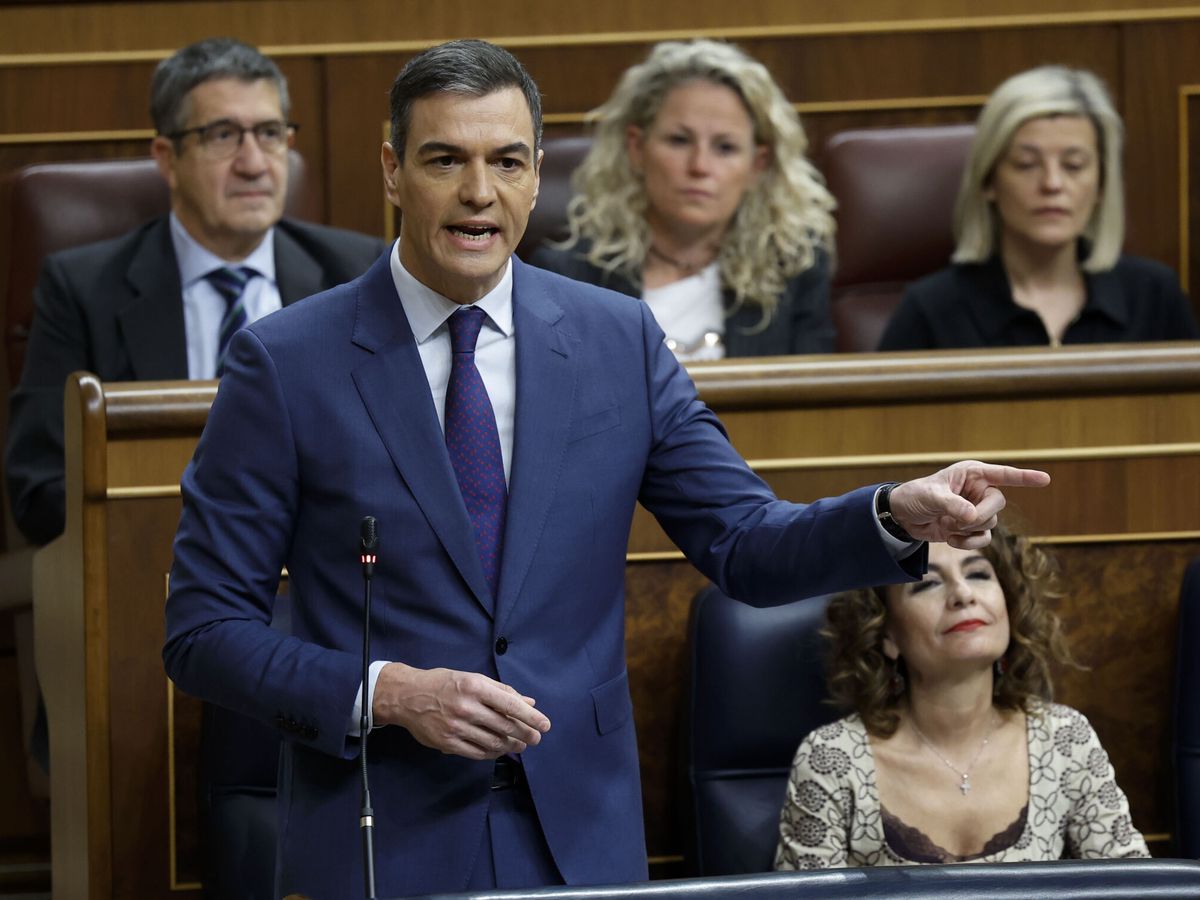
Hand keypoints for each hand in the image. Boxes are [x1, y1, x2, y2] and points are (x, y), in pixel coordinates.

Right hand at [372, 662, 550, 759]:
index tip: (545, 725)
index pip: (510, 705)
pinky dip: (492, 753)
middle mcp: (467, 707)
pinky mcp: (447, 743)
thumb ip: (502, 691)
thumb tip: (529, 702)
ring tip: (520, 745)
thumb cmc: (444, 683)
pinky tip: (499, 750)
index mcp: (475, 687)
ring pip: (493, 741)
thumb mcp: (473, 679)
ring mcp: (456, 727)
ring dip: (511, 745)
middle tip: (535, 738)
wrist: (407, 696)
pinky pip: (477, 752)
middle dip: (525, 734)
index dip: (531, 717)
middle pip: (505, 726)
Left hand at [888, 460, 1049, 548]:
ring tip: (948, 525)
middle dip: (979, 516)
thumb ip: (952, 504)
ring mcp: (976, 510)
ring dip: (969, 530)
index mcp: (972, 474)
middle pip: (998, 505)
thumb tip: (971, 516)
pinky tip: (950, 538)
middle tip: (957, 520)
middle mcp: (978, 491)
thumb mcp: (931, 496)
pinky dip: (968, 543)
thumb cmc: (915, 497)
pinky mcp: (971, 528)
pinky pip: (983, 539)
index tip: (1045, 480)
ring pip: (991, 523)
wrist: (902, 517)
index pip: (1004, 474)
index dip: (1024, 477)